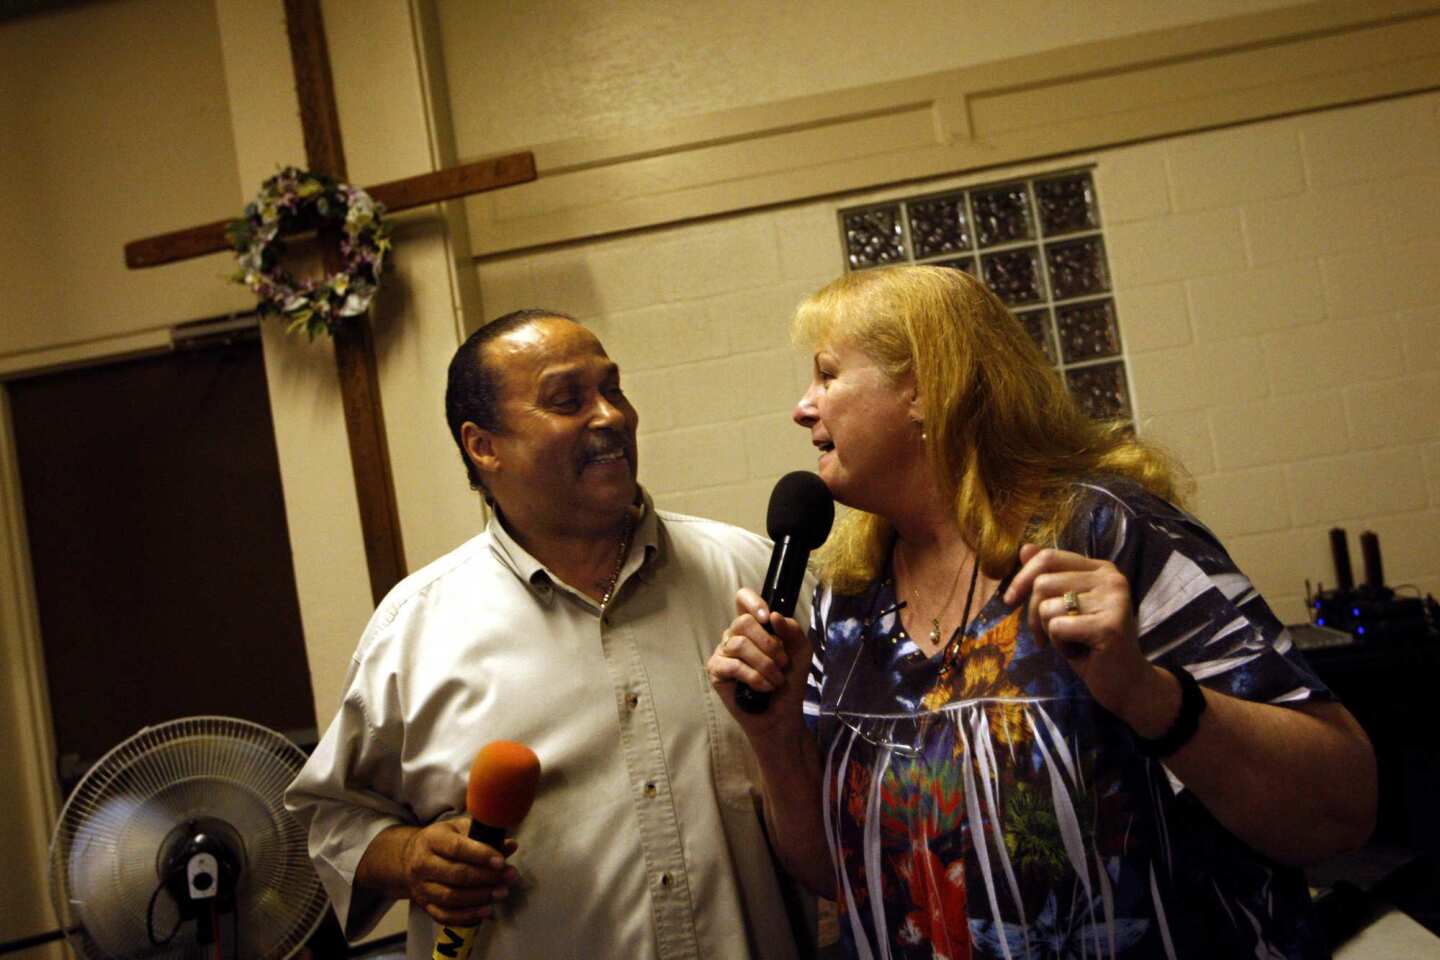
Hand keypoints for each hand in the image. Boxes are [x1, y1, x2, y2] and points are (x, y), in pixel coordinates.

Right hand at [401, 818, 518, 926]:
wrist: (410, 857)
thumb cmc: (443, 840)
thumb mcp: (460, 829)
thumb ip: (485, 836)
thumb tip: (510, 846)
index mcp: (432, 839)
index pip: (456, 848)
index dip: (480, 855)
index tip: (501, 861)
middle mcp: (423, 864)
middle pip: (456, 874)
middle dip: (486, 877)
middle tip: (508, 876)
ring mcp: (422, 887)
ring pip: (451, 897)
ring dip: (480, 897)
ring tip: (502, 892)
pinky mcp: (425, 905)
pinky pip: (445, 916)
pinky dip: (467, 916)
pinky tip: (486, 910)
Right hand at [706, 587, 810, 737]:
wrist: (782, 714)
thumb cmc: (789, 681)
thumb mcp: (800, 651)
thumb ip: (791, 630)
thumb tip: (773, 616)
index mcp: (754, 626)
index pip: (742, 599)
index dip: (752, 601)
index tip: (766, 617)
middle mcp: (735, 635)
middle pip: (743, 621)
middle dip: (769, 644)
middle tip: (783, 663)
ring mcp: (723, 652)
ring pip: (739, 643)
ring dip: (765, 664)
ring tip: (776, 679)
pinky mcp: (716, 671)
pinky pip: (732, 665)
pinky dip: (753, 677)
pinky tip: (764, 687)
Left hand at [1003, 543, 1156, 721]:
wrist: (1126, 681)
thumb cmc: (1091, 644)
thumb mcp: (1065, 607)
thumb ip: (1049, 577)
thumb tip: (1024, 548)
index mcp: (1101, 568)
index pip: (1049, 557)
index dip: (1022, 577)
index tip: (1009, 600)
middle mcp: (1111, 578)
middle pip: (1043, 583)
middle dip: (1033, 613)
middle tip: (1045, 635)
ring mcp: (1114, 601)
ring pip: (1047, 607)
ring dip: (1049, 631)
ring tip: (1070, 642)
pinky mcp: (1109, 626)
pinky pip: (1057, 627)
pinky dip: (1059, 644)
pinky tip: (1079, 652)